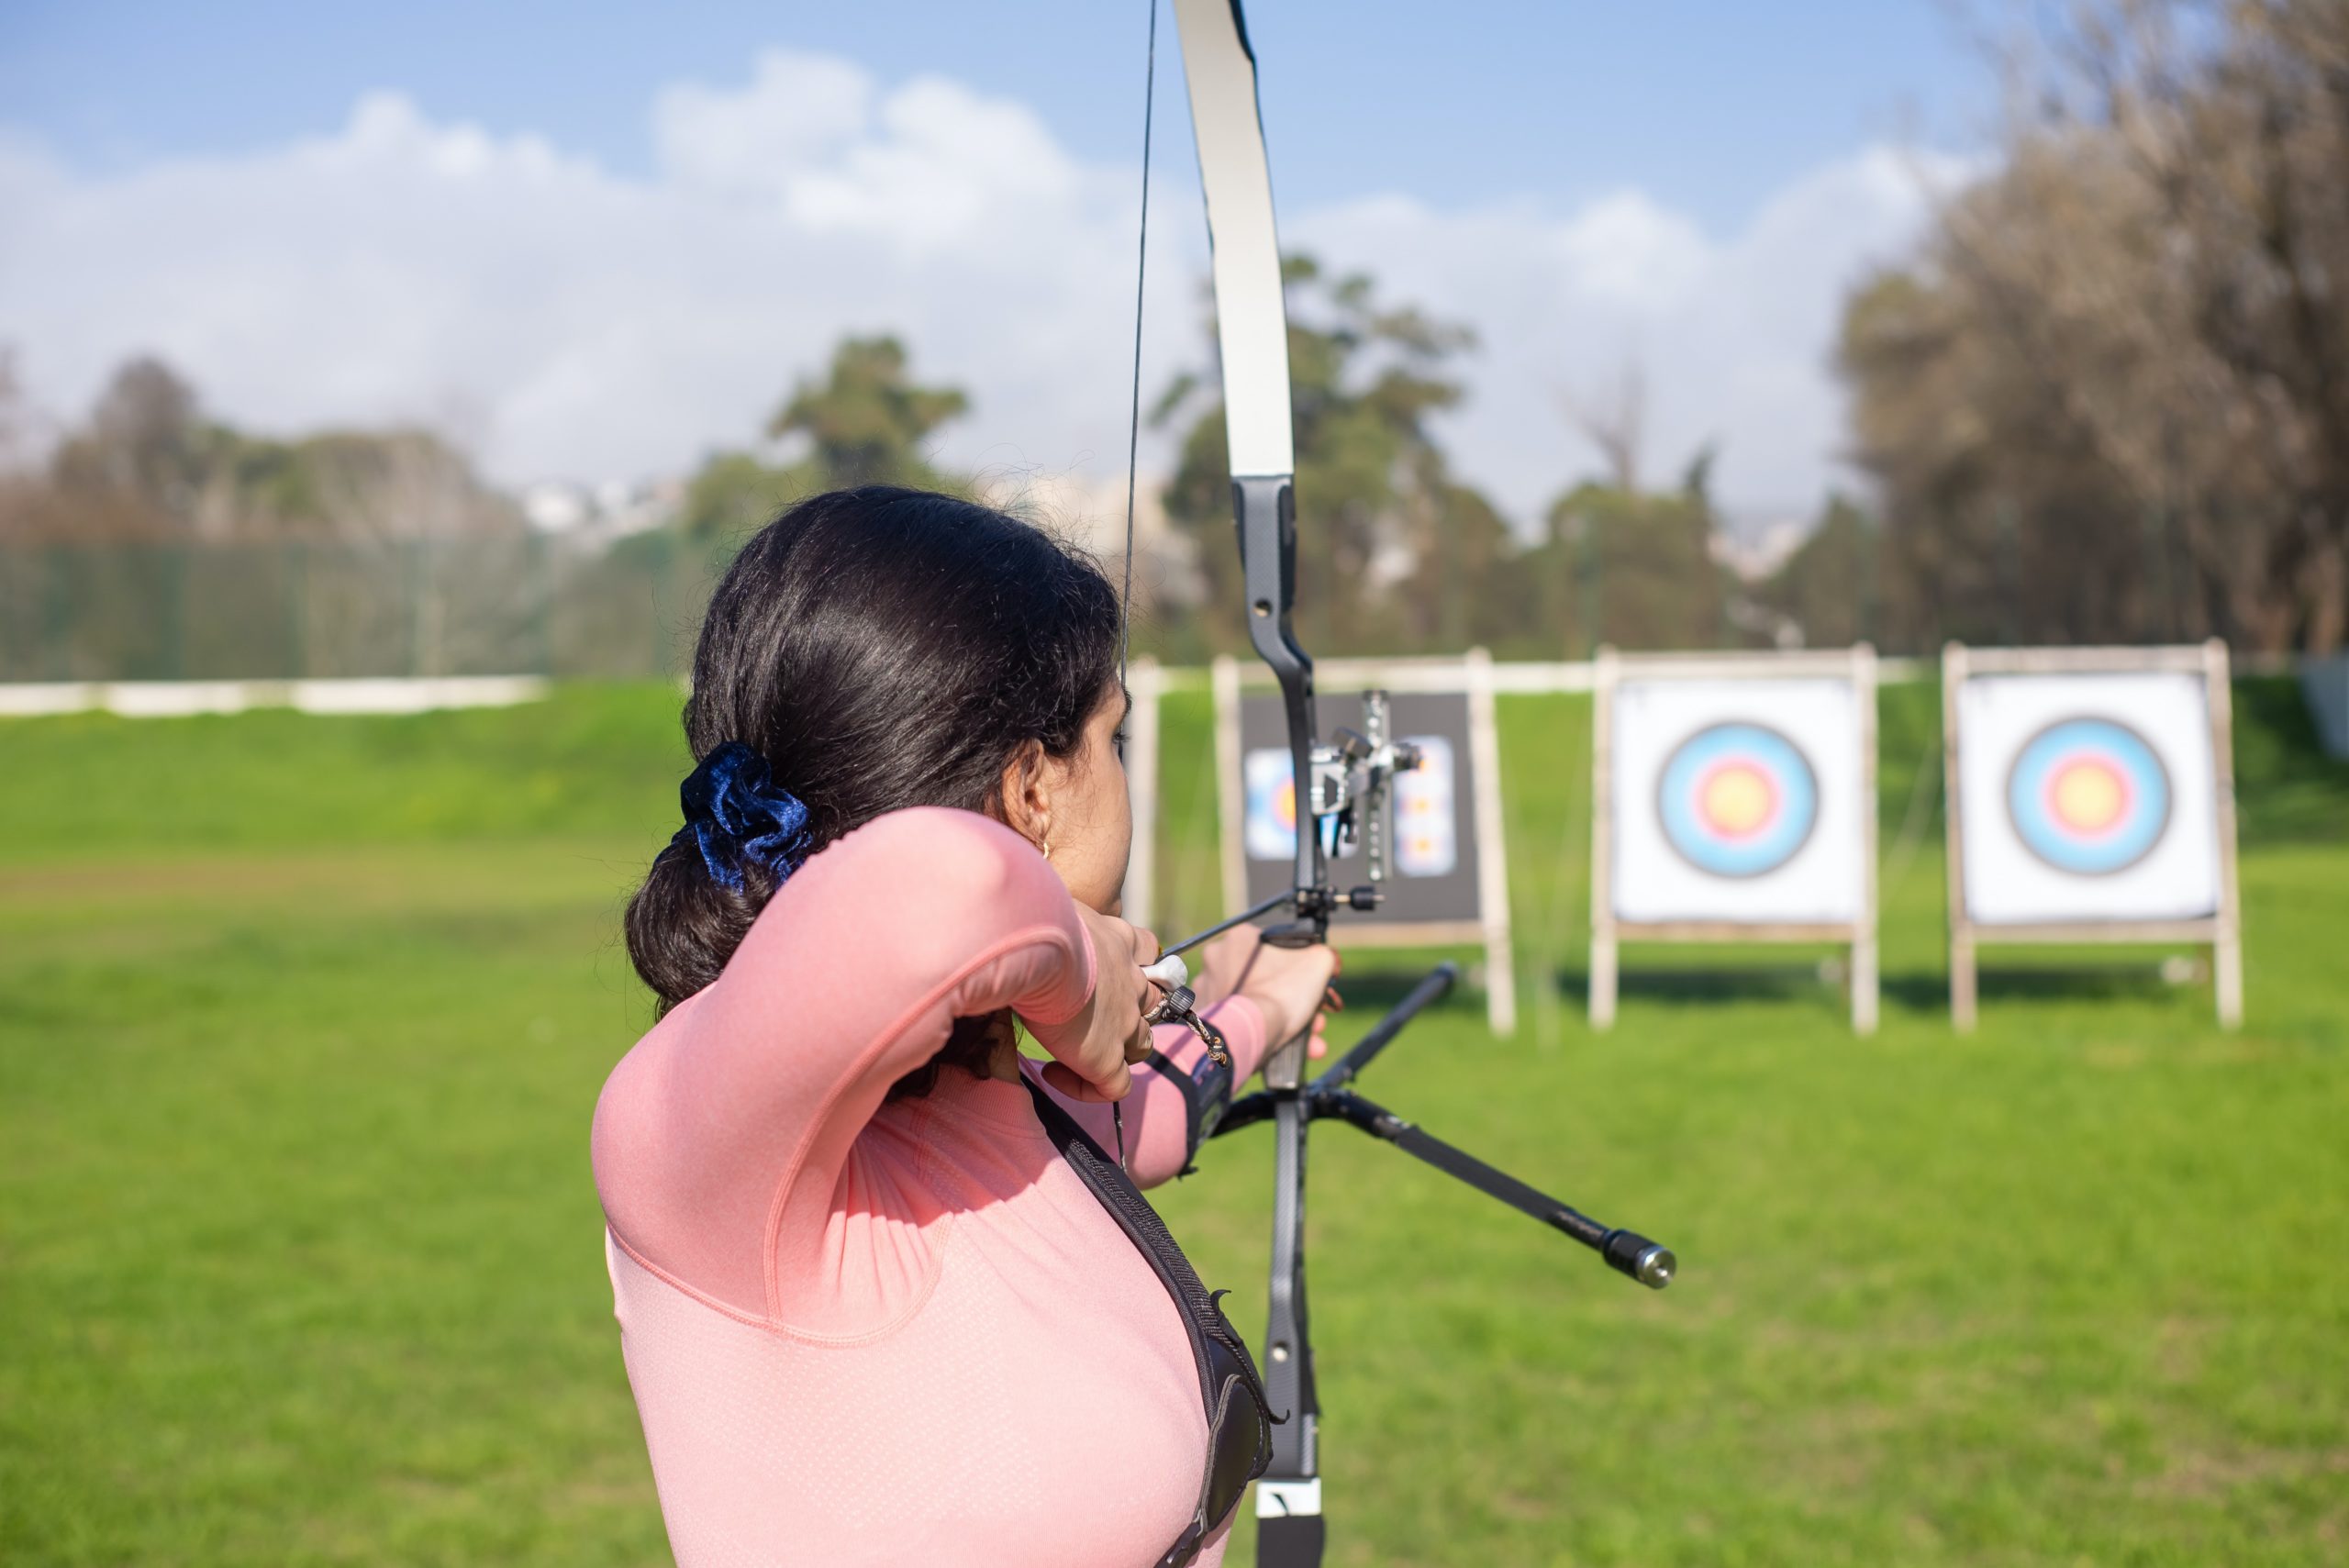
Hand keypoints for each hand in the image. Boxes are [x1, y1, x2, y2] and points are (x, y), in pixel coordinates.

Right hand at [1022, 905, 1161, 1102]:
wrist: (1038, 945)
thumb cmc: (1033, 919)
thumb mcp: (1048, 903)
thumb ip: (1046, 911)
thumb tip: (1019, 904)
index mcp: (1118, 940)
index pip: (1145, 950)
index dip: (1133, 965)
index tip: (1103, 974)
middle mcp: (1130, 980)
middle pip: (1150, 1003)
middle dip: (1128, 1012)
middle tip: (1088, 1017)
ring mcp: (1123, 1022)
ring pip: (1140, 1045)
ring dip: (1116, 1051)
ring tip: (1076, 1050)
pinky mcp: (1106, 1057)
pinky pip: (1115, 1088)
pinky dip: (1090, 1087)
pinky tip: (1054, 1074)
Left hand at [1199, 929, 1339, 1060]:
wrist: (1249, 1033)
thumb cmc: (1281, 993)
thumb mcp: (1318, 962)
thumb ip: (1322, 954)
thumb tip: (1323, 958)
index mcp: (1240, 937)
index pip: (1275, 949)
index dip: (1298, 970)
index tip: (1311, 988)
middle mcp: (1217, 958)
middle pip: (1266, 979)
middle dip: (1293, 1000)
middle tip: (1314, 1018)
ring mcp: (1207, 988)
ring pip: (1254, 1002)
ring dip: (1281, 1019)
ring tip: (1308, 1041)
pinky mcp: (1204, 1016)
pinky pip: (1239, 1021)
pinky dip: (1260, 1032)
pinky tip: (1284, 1046)